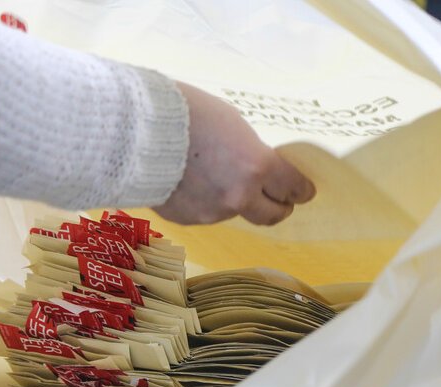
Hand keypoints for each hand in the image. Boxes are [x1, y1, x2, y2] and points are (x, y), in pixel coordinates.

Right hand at [153, 82, 315, 225]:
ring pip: (235, 212)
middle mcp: (239, 196)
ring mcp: (213, 212)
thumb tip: (253, 166)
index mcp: (256, 167)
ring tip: (217, 178)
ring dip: (236, 200)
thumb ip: (249, 150)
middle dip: (279, 206)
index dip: (301, 190)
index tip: (303, 191)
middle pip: (272, 215)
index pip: (293, 187)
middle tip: (277, 198)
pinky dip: (205, 202)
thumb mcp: (231, 122)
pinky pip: (206, 213)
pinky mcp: (189, 219)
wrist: (137, 132)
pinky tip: (191, 182)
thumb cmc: (186, 113)